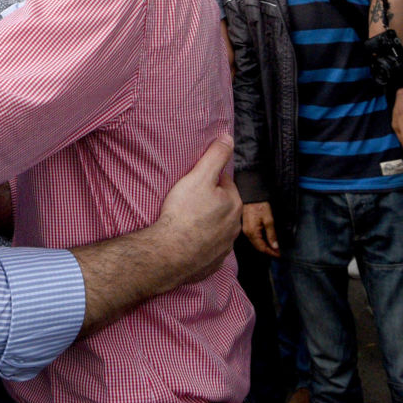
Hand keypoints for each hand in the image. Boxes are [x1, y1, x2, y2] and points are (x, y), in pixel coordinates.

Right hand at [73, 134, 240, 336]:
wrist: (168, 253)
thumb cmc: (183, 213)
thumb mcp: (199, 176)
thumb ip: (215, 156)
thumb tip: (228, 138)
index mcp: (234, 204)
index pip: (224, 183)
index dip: (208, 180)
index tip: (193, 182)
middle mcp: (234, 227)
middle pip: (222, 206)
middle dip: (209, 202)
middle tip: (186, 201)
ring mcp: (223, 248)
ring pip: (216, 228)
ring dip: (205, 223)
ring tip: (184, 221)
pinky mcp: (211, 264)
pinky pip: (208, 249)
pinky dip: (200, 244)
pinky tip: (186, 240)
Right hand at [242, 201, 279, 257]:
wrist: (252, 195)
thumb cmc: (260, 206)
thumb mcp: (269, 220)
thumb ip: (272, 234)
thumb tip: (275, 246)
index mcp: (252, 233)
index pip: (262, 248)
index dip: (271, 252)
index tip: (280, 255)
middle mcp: (247, 233)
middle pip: (258, 247)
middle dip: (268, 251)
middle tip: (278, 252)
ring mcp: (246, 230)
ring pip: (256, 243)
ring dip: (265, 246)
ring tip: (274, 248)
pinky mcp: (246, 226)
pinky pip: (253, 238)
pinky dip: (261, 241)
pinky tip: (267, 240)